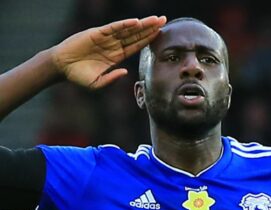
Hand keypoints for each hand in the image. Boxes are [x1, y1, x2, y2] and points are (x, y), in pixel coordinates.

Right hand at [51, 16, 165, 88]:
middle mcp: (113, 45)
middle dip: (150, 28)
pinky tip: (135, 22)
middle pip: (136, 35)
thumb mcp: (98, 83)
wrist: (62, 68)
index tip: (160, 34)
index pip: (136, 46)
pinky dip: (124, 25)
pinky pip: (113, 28)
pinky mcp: (97, 33)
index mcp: (116, 56)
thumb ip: (112, 78)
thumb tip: (125, 72)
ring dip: (142, 25)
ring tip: (156, 19)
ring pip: (127, 30)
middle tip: (164, 21)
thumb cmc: (79, 76)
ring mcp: (106, 38)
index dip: (148, 40)